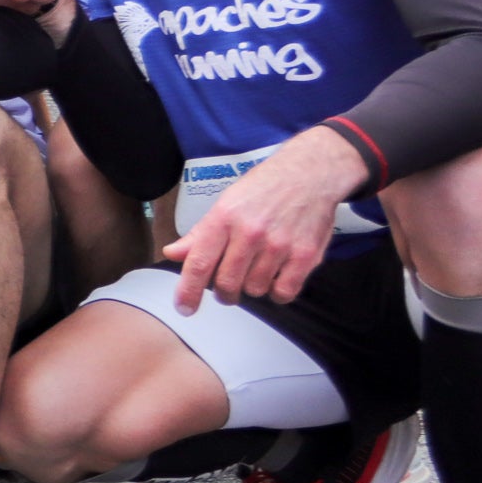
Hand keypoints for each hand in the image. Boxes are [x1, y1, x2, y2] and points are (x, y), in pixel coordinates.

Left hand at [167, 126, 358, 309]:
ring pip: (254, 290)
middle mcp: (250, 233)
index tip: (184, 308)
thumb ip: (200, 233)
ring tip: (255, 271)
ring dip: (251, 288)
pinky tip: (275, 278)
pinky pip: (284, 292)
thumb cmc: (262, 189)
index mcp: (224, 218)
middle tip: (226, 287)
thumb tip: (172, 253)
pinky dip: (276, 293)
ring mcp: (280, 245)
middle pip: (227, 283)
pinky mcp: (306, 255)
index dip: (188, 291)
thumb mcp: (225, 203)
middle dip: (223, 293)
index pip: (200, 263)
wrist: (309, 174)